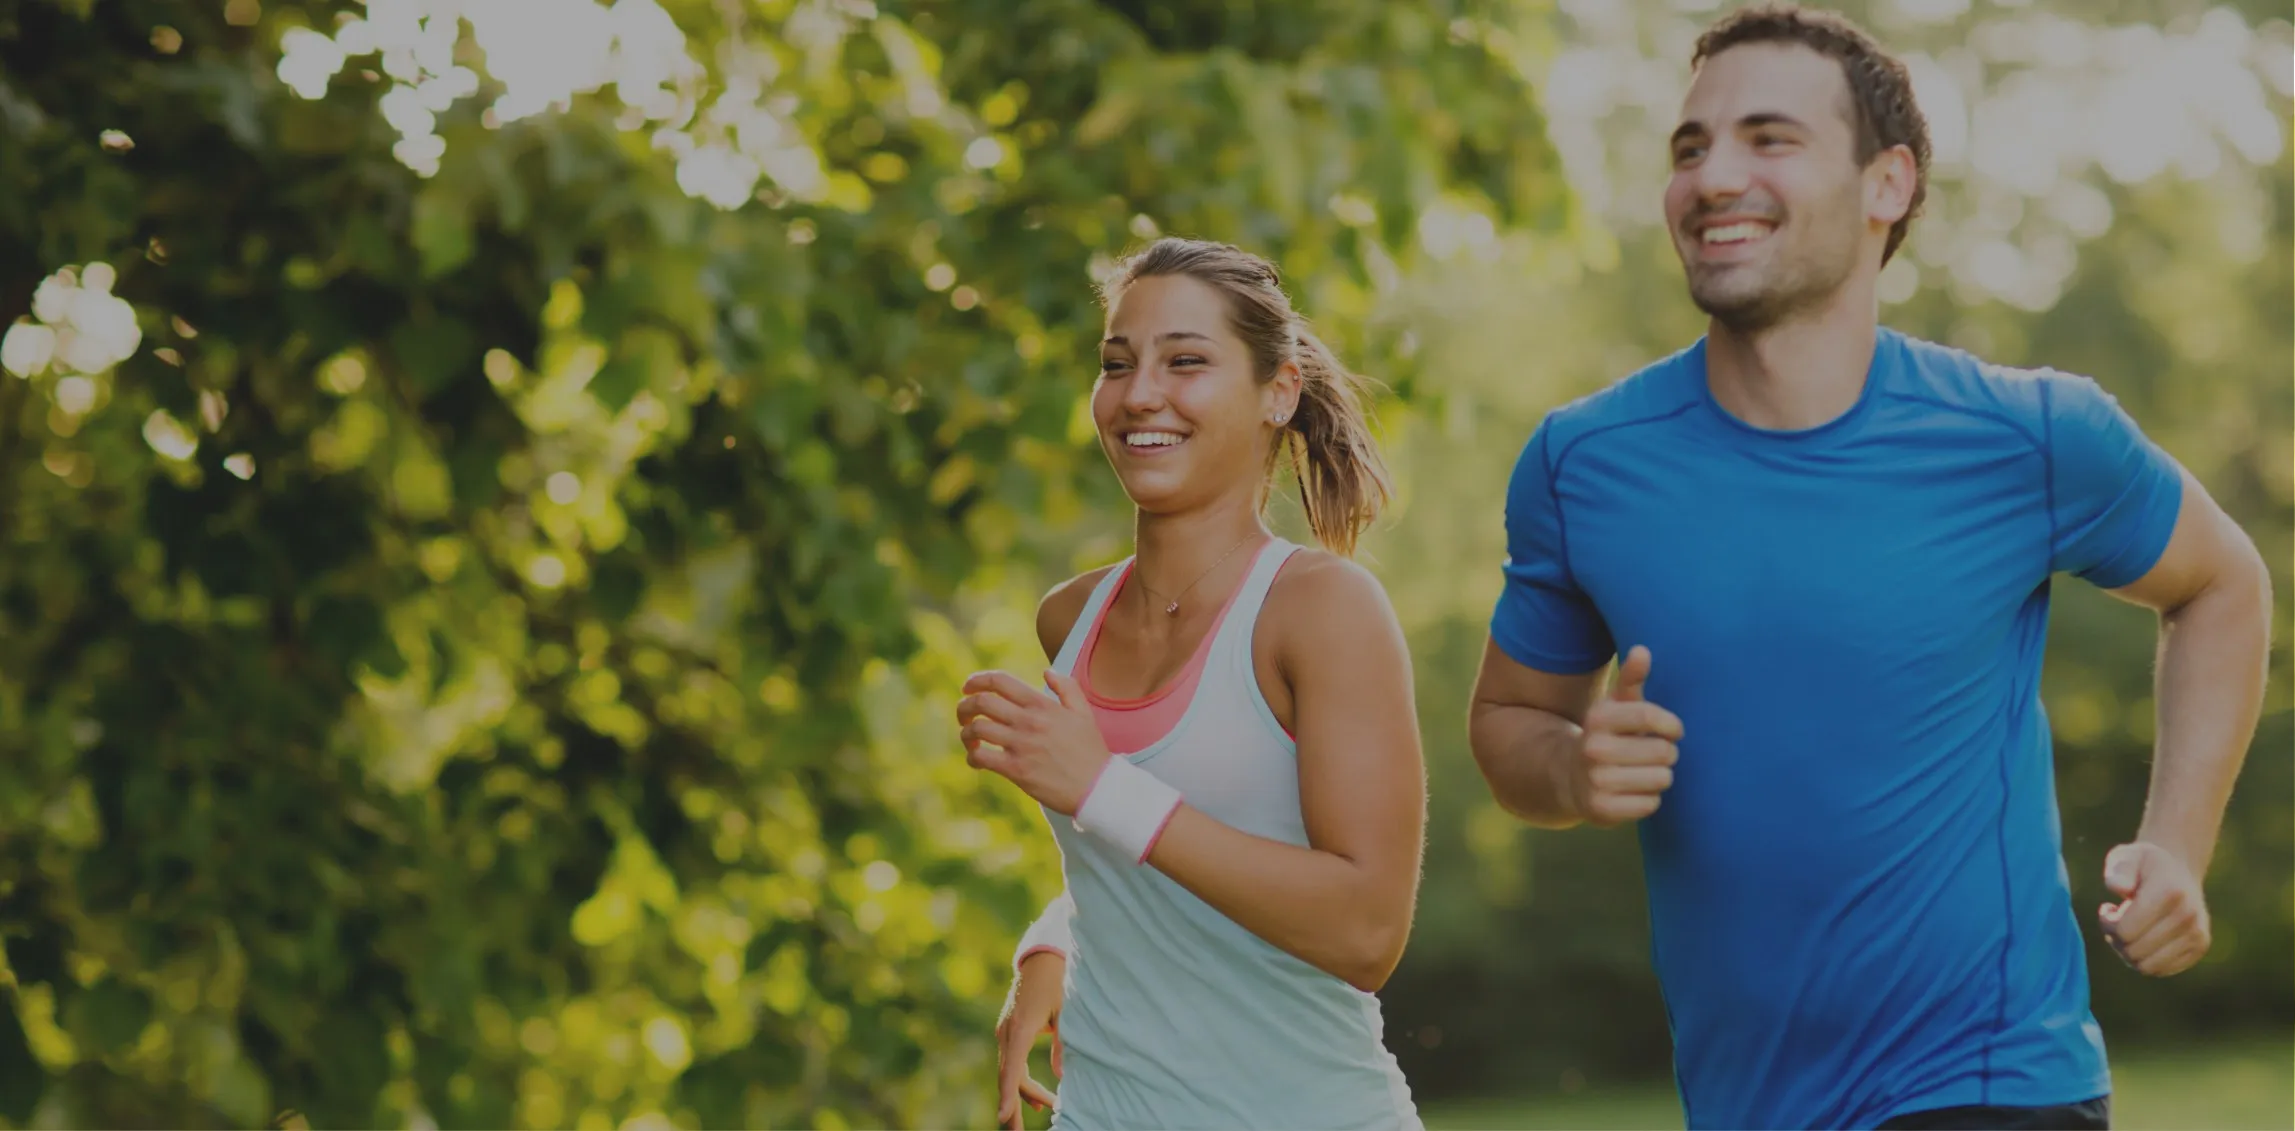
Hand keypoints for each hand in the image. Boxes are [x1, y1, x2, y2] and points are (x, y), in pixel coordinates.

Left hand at [958, 670, 1110, 816]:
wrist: (1097, 787)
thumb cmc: (1090, 751)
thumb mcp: (1084, 713)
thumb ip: (1067, 688)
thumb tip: (1047, 672)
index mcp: (1042, 705)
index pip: (999, 681)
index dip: (976, 680)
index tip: (967, 687)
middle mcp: (1028, 721)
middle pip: (981, 702)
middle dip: (964, 706)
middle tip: (963, 715)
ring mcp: (1021, 746)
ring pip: (976, 729)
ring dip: (966, 732)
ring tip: (971, 740)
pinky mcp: (1016, 770)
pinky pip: (981, 758)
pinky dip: (972, 757)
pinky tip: (977, 759)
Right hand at [995, 950, 1065, 1128]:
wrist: (1041, 957)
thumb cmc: (1057, 982)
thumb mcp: (1066, 1012)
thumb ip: (1062, 1044)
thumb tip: (1060, 1077)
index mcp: (1020, 1030)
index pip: (1012, 1071)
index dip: (1009, 1097)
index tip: (1004, 1118)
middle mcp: (1007, 1034)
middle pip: (1006, 1078)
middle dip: (1012, 1107)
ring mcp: (1005, 1032)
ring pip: (1009, 1072)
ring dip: (1023, 1094)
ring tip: (1045, 1111)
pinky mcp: (1010, 1031)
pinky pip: (1012, 1063)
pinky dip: (1022, 1081)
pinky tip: (1037, 1097)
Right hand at [1569, 646, 1684, 826]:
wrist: (1569, 777)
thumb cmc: (1607, 736)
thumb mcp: (1615, 706)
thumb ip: (1631, 678)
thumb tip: (1642, 650)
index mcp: (1598, 718)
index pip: (1649, 716)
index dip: (1671, 725)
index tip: (1674, 731)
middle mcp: (1593, 749)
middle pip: (1663, 752)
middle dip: (1667, 753)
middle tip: (1655, 755)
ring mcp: (1596, 781)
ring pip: (1661, 779)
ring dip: (1659, 776)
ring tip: (1643, 772)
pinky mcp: (1602, 810)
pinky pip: (1651, 804)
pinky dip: (1648, 799)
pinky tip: (1633, 792)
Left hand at [2098, 841, 2210, 976]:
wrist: (2178, 869)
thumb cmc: (2144, 865)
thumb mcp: (2127, 857)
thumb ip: (2118, 870)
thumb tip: (2120, 889)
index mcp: (2169, 892)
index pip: (2126, 931)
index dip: (2107, 923)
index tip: (2108, 908)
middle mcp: (2188, 916)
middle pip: (2134, 951)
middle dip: (2116, 939)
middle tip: (2116, 921)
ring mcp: (2197, 934)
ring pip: (2147, 966)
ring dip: (2129, 953)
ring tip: (2129, 931)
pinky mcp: (2199, 947)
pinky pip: (2162, 970)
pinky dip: (2145, 959)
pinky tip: (2144, 939)